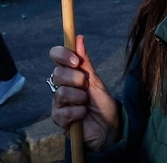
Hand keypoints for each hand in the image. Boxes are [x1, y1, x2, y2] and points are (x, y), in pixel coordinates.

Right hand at [49, 35, 120, 150]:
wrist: (109, 129)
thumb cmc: (103, 104)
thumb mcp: (96, 81)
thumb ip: (85, 61)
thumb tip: (79, 37)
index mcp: (69, 73)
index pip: (56, 56)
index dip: (63, 55)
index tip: (76, 61)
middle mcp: (61, 85)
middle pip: (57, 73)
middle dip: (76, 79)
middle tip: (86, 87)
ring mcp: (58, 102)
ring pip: (61, 92)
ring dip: (79, 98)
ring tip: (87, 104)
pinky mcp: (59, 119)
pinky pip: (62, 112)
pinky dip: (77, 112)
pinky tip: (83, 115)